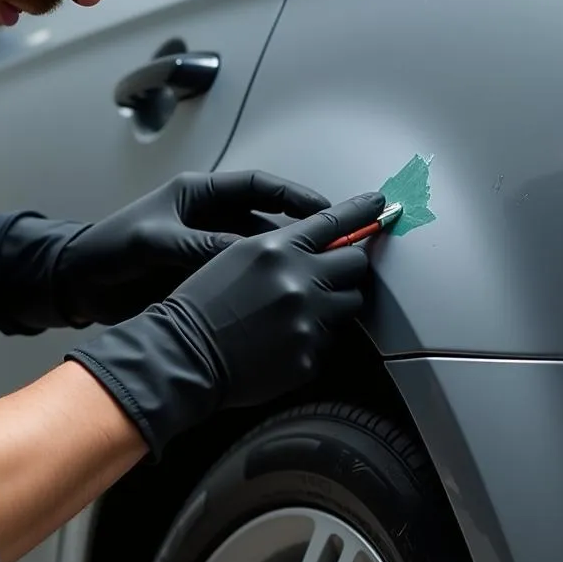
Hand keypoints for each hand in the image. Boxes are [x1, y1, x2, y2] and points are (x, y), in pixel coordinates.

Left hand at [54, 170, 331, 325]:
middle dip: (301, 234)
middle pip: (267, 223)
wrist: (78, 284)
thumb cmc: (108, 249)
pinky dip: (261, 287)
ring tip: (315, 278)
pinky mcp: (202, 276)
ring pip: (259, 254)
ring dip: (284, 264)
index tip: (327, 210)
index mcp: (199, 196)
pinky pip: (242, 278)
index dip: (296, 197)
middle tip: (335, 248)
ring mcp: (207, 249)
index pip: (260, 188)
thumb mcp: (156, 242)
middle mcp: (209, 219)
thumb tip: (248, 257)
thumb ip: (200, 247)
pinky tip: (282, 300)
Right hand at [66, 192, 385, 455]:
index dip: (361, 212)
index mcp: (276, 250)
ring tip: (300, 311)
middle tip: (329, 276)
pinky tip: (283, 340)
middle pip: (355, 264)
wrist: (183, 354)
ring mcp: (307, 321)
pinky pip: (330, 341)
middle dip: (345, 268)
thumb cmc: (199, 305)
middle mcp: (298, 282)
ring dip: (334, 304)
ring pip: (350, 304)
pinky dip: (313, 338)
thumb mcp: (234, 257)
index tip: (380, 205)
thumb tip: (319, 243)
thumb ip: (281, 247)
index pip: (334, 222)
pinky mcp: (309, 356)